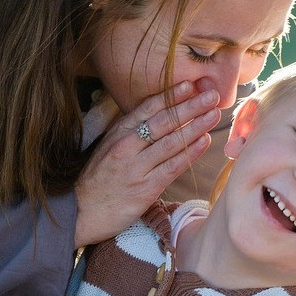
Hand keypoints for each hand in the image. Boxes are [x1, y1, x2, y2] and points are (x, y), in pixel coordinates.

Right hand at [73, 82, 220, 247]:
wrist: (82, 211)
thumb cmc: (98, 179)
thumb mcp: (108, 147)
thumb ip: (130, 132)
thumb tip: (158, 116)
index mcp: (118, 133)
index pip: (147, 109)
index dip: (170, 96)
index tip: (190, 85)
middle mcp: (127, 146)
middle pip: (163, 122)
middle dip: (190, 107)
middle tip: (212, 95)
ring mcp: (137, 167)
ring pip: (171, 142)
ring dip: (196, 126)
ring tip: (214, 114)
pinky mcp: (146, 188)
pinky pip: (173, 166)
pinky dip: (190, 152)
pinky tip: (205, 141)